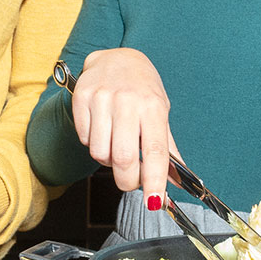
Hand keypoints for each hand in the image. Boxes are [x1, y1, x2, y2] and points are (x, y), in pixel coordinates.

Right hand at [72, 48, 177, 209]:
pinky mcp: (81, 98)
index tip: (154, 201)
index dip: (154, 180)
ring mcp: (101, 99)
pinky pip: (85, 140)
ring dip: (109, 160)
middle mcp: (127, 101)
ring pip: (100, 153)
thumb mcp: (160, 113)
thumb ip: (168, 149)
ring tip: (116, 145)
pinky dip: (94, 144)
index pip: (155, 151)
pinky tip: (102, 130)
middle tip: (131, 181)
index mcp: (152, 106)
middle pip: (124, 159)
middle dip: (128, 181)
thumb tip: (178, 182)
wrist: (116, 57)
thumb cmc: (142, 88)